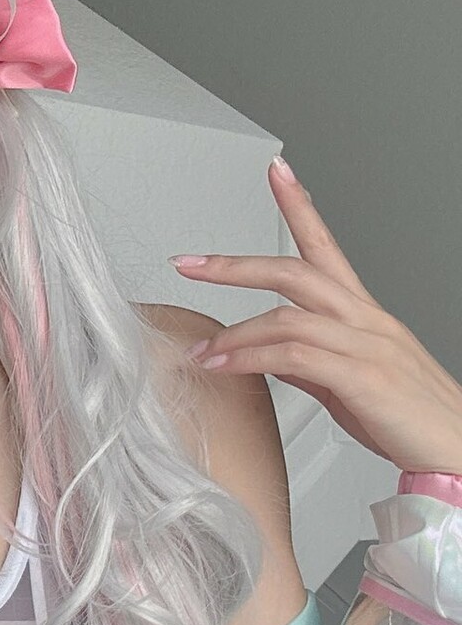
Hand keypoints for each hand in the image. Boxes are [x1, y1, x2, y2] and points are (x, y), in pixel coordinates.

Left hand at [169, 156, 461, 476]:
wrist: (459, 451)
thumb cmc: (410, 420)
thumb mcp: (349, 383)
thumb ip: (308, 363)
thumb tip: (269, 354)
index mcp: (364, 314)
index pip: (326, 247)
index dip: (301, 206)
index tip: (277, 172)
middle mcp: (367, 320)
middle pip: (295, 272)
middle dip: (235, 266)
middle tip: (189, 263)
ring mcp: (367, 345)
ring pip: (288, 317)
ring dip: (234, 332)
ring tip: (200, 350)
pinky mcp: (364, 378)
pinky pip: (294, 357)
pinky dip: (251, 358)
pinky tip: (224, 366)